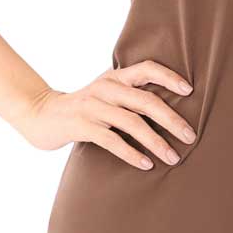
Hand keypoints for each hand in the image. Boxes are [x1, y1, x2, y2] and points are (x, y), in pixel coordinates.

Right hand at [13, 60, 197, 167]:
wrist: (42, 115)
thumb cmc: (84, 108)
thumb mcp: (106, 93)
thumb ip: (129, 95)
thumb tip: (169, 110)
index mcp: (115, 77)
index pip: (147, 68)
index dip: (169, 77)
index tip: (190, 91)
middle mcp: (106, 87)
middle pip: (146, 100)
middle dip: (172, 119)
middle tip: (190, 136)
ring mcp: (93, 106)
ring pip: (132, 122)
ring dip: (156, 142)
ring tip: (173, 157)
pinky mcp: (81, 125)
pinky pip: (112, 140)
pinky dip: (132, 153)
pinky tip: (146, 164)